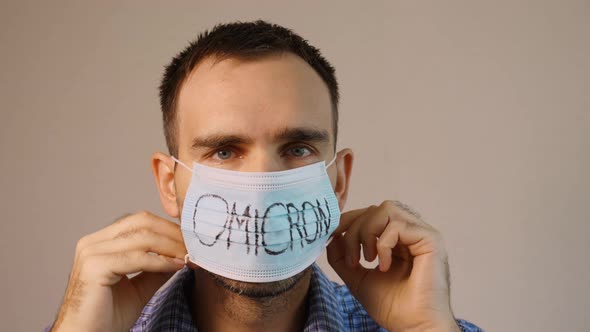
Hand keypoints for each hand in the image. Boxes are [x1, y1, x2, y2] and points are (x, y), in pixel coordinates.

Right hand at [52, 211, 186, 331]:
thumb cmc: (106, 317)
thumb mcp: (140, 287)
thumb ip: (156, 268)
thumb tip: (181, 255)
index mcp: (100, 242)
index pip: (139, 221)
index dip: (168, 228)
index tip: (190, 241)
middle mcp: (93, 242)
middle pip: (142, 222)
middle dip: (172, 233)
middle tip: (193, 246)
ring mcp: (91, 253)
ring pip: (142, 238)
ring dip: (170, 246)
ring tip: (188, 256)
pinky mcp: (94, 267)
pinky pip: (137, 258)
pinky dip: (160, 261)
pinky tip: (175, 266)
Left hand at [327, 201, 459, 331]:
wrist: (413, 327)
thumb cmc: (391, 307)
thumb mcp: (357, 277)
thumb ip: (342, 256)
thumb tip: (332, 235)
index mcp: (397, 239)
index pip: (370, 215)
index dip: (349, 220)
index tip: (333, 235)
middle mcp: (410, 232)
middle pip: (375, 209)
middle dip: (354, 228)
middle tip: (352, 258)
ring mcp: (421, 233)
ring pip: (386, 209)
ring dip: (367, 232)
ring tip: (367, 259)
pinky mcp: (430, 239)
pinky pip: (398, 224)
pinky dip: (383, 243)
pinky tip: (383, 266)